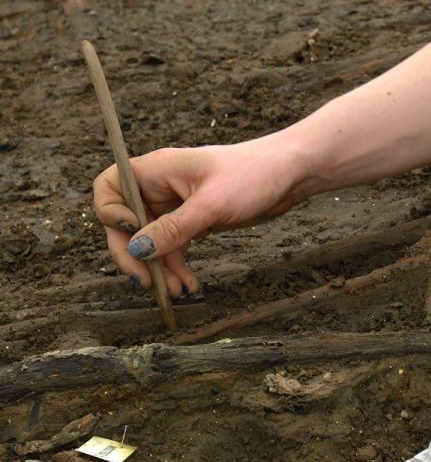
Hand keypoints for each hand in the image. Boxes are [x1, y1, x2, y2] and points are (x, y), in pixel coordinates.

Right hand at [92, 136, 307, 294]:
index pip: (109, 188)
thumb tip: (137, 250)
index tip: (131, 233)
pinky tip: (189, 285)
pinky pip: (172, 245)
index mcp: (156, 170)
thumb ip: (173, 229)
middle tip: (146, 282)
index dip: (110, 213)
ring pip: (150, 240)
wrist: (291, 173)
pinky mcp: (192, 219)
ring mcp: (175, 203)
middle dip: (133, 254)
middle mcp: (159, 185)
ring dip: (158, 267)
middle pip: (124, 222)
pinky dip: (176, 265)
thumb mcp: (211, 205)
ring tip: (177, 291)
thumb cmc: (253, 175)